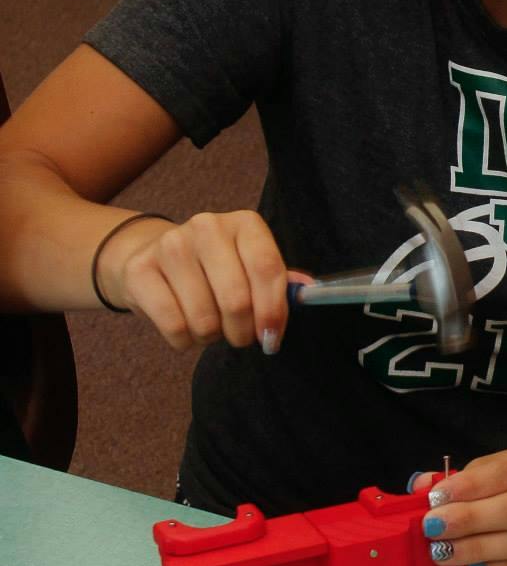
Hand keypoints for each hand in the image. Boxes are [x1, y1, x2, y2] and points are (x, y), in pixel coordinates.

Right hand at [106, 211, 290, 354]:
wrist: (152, 258)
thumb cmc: (214, 269)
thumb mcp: (249, 267)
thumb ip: (279, 280)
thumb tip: (308, 291)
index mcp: (244, 224)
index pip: (267, 269)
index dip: (273, 311)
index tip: (272, 338)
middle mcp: (208, 226)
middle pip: (237, 300)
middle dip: (242, 332)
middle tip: (240, 337)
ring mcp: (171, 245)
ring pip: (204, 319)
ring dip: (212, 336)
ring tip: (210, 326)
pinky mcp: (140, 270)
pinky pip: (173, 326)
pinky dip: (185, 341)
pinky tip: (186, 329)